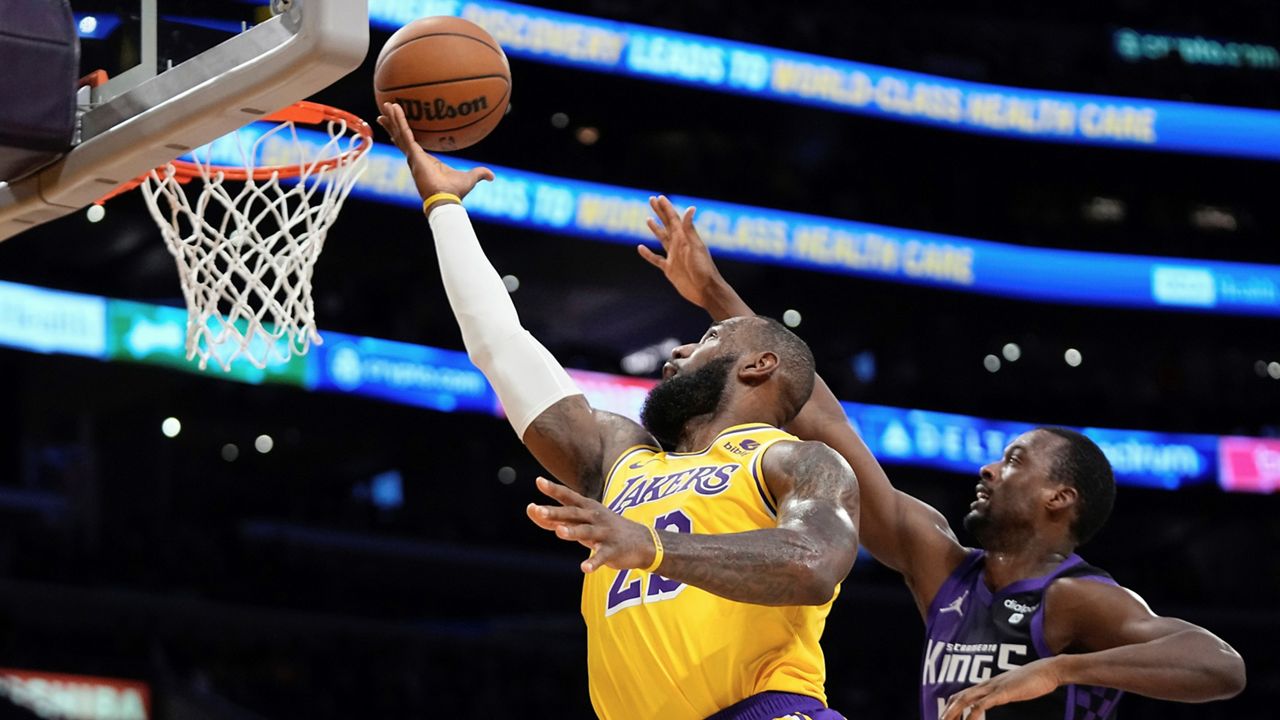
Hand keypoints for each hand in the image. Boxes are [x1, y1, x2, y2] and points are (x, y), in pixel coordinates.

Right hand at [375, 101, 493, 203]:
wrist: (446, 199)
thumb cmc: (455, 192)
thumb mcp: (470, 178)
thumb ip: (479, 174)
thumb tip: (492, 176)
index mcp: (424, 160)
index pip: (411, 144)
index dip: (404, 134)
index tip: (398, 125)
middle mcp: (415, 157)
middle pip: (401, 136)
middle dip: (392, 124)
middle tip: (385, 110)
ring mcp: (412, 156)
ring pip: (400, 133)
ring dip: (393, 118)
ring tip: (386, 104)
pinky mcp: (413, 154)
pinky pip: (405, 134)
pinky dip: (400, 121)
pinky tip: (395, 109)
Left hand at [526, 477, 656, 572]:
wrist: (643, 542)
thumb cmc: (605, 529)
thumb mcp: (584, 521)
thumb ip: (558, 519)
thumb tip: (532, 511)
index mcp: (588, 509)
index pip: (568, 497)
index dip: (554, 489)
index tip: (538, 481)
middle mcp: (595, 518)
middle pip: (573, 514)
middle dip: (555, 512)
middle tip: (537, 510)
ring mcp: (605, 534)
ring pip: (586, 532)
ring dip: (572, 531)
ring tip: (559, 532)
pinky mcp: (613, 550)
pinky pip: (602, 556)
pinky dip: (593, 562)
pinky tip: (584, 568)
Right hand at [638, 195, 726, 309]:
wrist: (706, 291)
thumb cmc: (704, 269)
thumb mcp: (695, 247)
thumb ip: (690, 229)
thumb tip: (690, 208)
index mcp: (685, 238)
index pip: (673, 219)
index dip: (666, 207)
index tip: (659, 197)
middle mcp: (679, 245)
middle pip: (667, 225)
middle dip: (659, 212)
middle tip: (651, 199)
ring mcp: (674, 257)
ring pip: (662, 239)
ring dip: (655, 229)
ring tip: (648, 219)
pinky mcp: (670, 269)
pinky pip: (656, 259)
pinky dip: (648, 254)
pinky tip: (640, 248)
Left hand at [940, 658, 1064, 719]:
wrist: (1049, 670)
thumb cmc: (1034, 680)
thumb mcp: (1013, 688)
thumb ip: (1003, 693)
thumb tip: (999, 698)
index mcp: (988, 684)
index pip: (962, 694)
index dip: (951, 706)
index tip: (945, 718)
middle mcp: (987, 684)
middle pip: (959, 697)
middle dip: (947, 712)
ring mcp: (994, 687)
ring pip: (966, 699)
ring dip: (953, 713)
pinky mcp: (1003, 692)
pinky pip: (983, 704)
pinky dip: (973, 714)